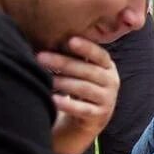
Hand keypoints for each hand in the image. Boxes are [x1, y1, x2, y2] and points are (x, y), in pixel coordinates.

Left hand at [40, 37, 119, 153]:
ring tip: (45, 78)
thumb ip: (74, 56)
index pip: (100, 55)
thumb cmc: (80, 86)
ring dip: (63, 82)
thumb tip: (50, 34)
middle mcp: (112, 82)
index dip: (86, 48)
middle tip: (41, 57)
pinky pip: (83, 109)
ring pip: (84, 88)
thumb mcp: (83, 70)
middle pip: (88, 71)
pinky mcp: (99, 116)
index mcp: (108, 67)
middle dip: (63, 63)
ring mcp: (107, 99)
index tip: (70, 40)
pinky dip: (67, 105)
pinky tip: (53, 100)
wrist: (88, 118)